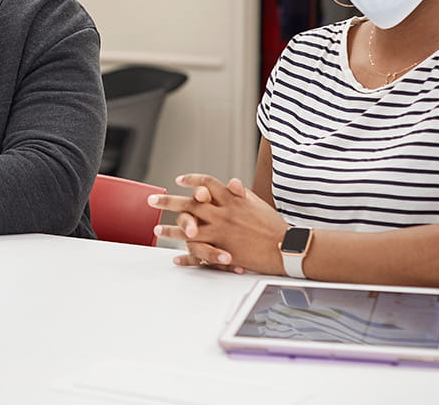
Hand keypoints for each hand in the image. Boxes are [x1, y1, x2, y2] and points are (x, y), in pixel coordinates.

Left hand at [150, 174, 287, 274]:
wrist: (286, 248)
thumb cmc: (273, 225)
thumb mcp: (257, 203)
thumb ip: (240, 193)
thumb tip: (230, 182)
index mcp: (231, 200)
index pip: (206, 183)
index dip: (192, 180)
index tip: (179, 180)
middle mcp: (223, 214)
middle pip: (189, 204)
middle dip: (168, 201)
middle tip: (152, 201)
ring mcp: (221, 233)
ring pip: (189, 230)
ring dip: (170, 230)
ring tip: (157, 231)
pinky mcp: (223, 251)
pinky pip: (200, 254)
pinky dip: (188, 257)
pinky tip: (177, 259)